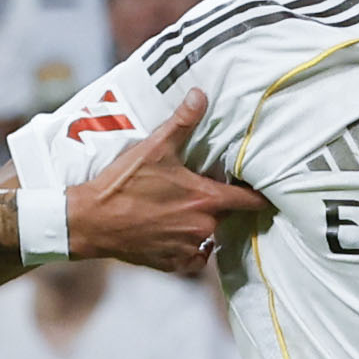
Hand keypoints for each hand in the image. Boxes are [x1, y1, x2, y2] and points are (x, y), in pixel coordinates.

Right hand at [66, 89, 267, 274]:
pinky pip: (191, 258)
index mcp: (206, 200)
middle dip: (216, 204)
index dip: (260, 196)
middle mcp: (202, 228)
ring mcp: (187, 248)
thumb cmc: (123, 185)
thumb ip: (182, 122)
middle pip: (224, 215)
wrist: (91, 221)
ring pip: (207, 236)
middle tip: (197, 190)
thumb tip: (200, 95)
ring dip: (200, 224)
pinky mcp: (170, 264)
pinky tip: (174, 233)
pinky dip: (188, 248)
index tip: (267, 192)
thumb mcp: (154, 147)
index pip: (249, 201)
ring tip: (180, 210)